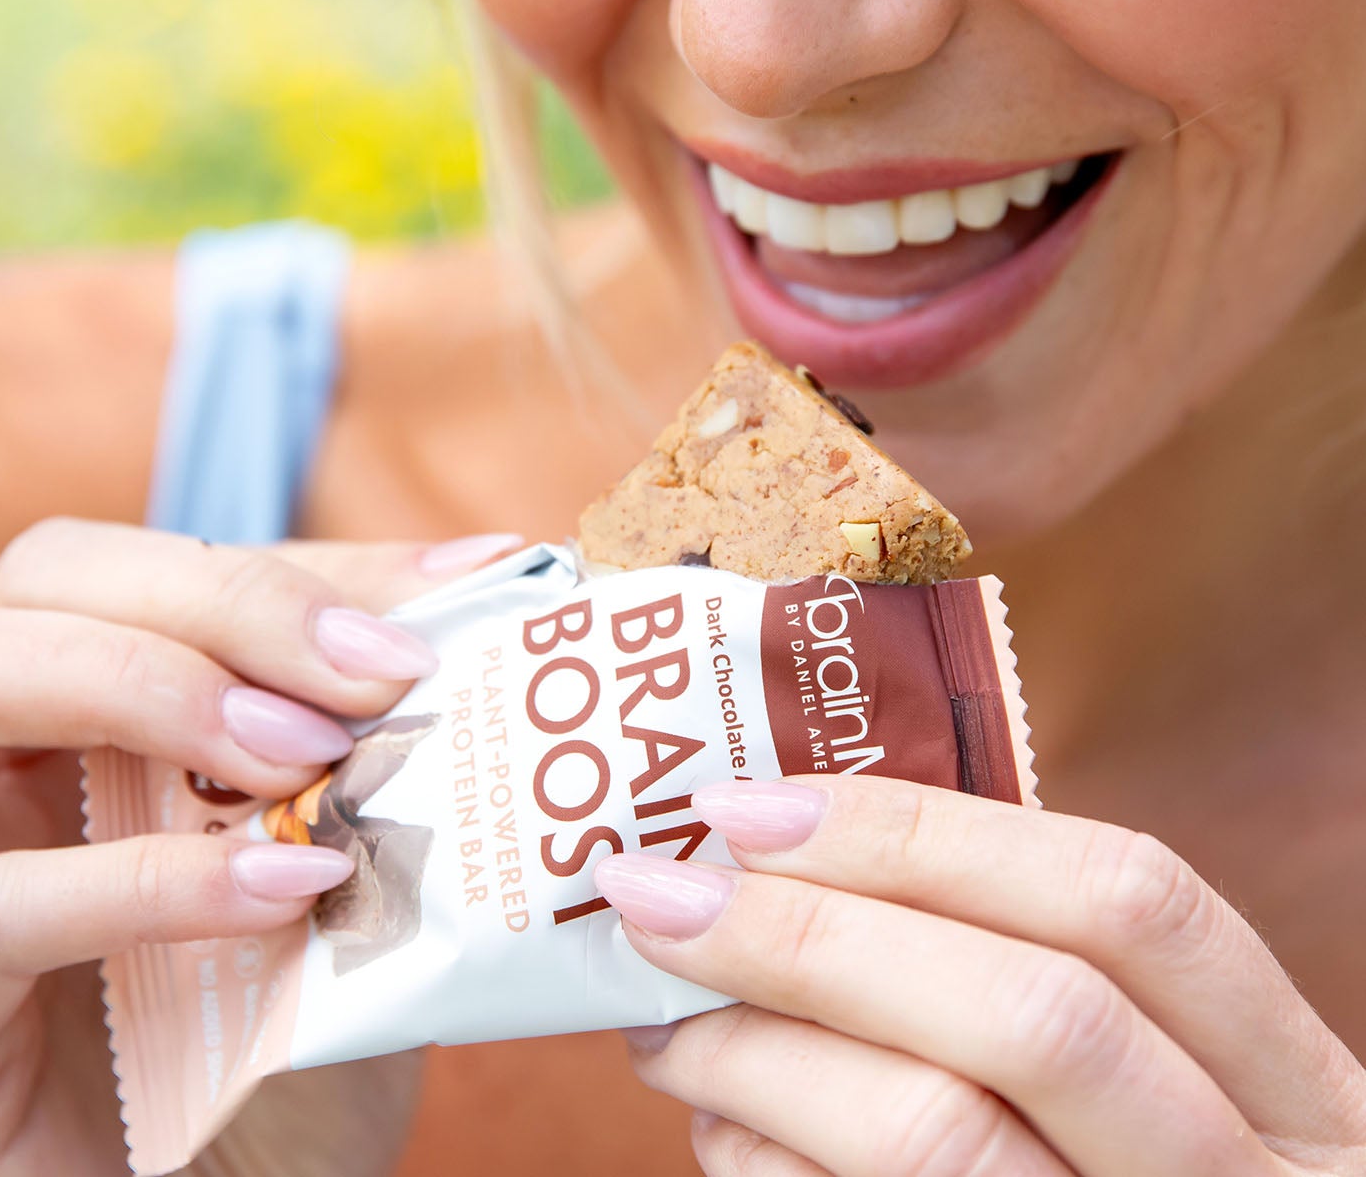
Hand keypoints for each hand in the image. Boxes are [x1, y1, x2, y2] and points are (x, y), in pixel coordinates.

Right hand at [0, 519, 520, 1176]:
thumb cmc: (304, 1019)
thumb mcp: (356, 838)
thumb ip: (379, 719)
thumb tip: (499, 572)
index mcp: (82, 707)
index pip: (153, 561)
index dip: (296, 562)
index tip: (446, 598)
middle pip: (35, 578)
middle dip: (217, 599)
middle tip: (364, 677)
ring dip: (145, 685)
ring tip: (303, 756)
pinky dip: (144, 879)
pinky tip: (284, 890)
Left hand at [596, 776, 1365, 1176]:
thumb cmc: (1106, 1165)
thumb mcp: (1136, 1068)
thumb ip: (1000, 958)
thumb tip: (774, 848)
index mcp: (1291, 1084)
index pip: (1128, 900)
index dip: (926, 834)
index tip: (753, 807)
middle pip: (1027, 1013)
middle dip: (808, 936)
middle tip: (657, 895)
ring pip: (933, 1134)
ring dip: (756, 1056)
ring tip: (661, 1022)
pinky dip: (762, 1161)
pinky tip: (723, 1129)